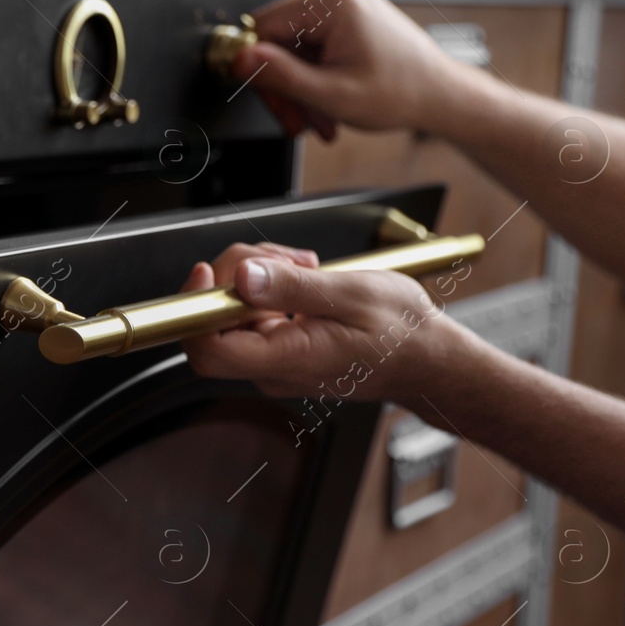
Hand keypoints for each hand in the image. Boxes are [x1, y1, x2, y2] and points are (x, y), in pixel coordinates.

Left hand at [179, 244, 478, 404]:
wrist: (427, 358)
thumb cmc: (401, 333)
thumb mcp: (352, 295)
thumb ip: (293, 288)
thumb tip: (243, 278)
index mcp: (285, 360)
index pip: (208, 348)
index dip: (197, 307)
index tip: (208, 271)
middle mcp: (271, 367)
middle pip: (216, 319)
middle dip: (238, 274)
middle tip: (283, 257)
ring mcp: (273, 359)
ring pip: (233, 309)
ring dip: (258, 274)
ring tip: (303, 265)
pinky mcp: (279, 347)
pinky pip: (253, 312)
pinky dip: (270, 286)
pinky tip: (302, 277)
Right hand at [231, 0, 476, 139]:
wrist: (437, 93)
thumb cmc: (401, 91)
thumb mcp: (331, 94)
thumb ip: (280, 76)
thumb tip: (239, 59)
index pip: (262, 29)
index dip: (258, 71)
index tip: (272, 101)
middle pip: (275, 42)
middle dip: (284, 87)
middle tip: (297, 120)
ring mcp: (339, 0)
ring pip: (290, 50)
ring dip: (299, 89)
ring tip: (319, 117)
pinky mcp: (342, 13)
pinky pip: (308, 47)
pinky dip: (312, 79)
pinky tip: (325, 101)